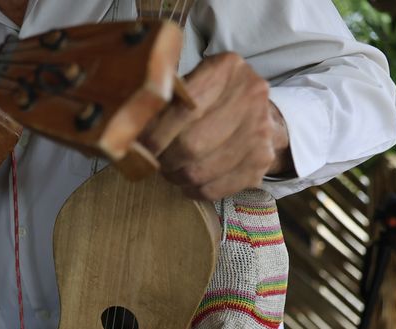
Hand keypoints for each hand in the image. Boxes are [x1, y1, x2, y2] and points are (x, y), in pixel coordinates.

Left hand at [140, 53, 292, 200]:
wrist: (266, 117)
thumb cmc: (217, 99)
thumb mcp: (197, 81)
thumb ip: (168, 97)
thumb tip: (129, 127)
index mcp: (226, 70)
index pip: (183, 110)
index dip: (155, 134)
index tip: (139, 146)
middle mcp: (249, 96)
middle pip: (191, 145)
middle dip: (163, 159)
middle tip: (153, 162)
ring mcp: (259, 131)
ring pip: (200, 171)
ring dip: (175, 177)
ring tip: (169, 171)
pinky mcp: (261, 162)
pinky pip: (215, 189)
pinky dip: (193, 190)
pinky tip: (187, 183)